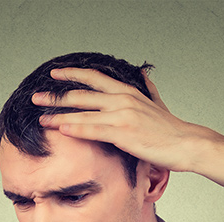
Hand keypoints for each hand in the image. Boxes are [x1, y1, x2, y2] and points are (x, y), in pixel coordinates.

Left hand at [33, 68, 223, 187]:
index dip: (72, 75)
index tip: (54, 75)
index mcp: (127, 92)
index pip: (94, 78)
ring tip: (41, 117)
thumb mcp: (157, 102)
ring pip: (82, 113)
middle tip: (37, 97)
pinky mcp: (123, 133)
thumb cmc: (171, 129)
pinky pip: (93, 130)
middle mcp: (122, 99)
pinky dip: (74, 129)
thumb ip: (147, 89)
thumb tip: (144, 75)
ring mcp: (122, 115)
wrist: (186, 144)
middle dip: (56, 96)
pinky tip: (60, 129)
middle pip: (81, 94)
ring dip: (58, 115)